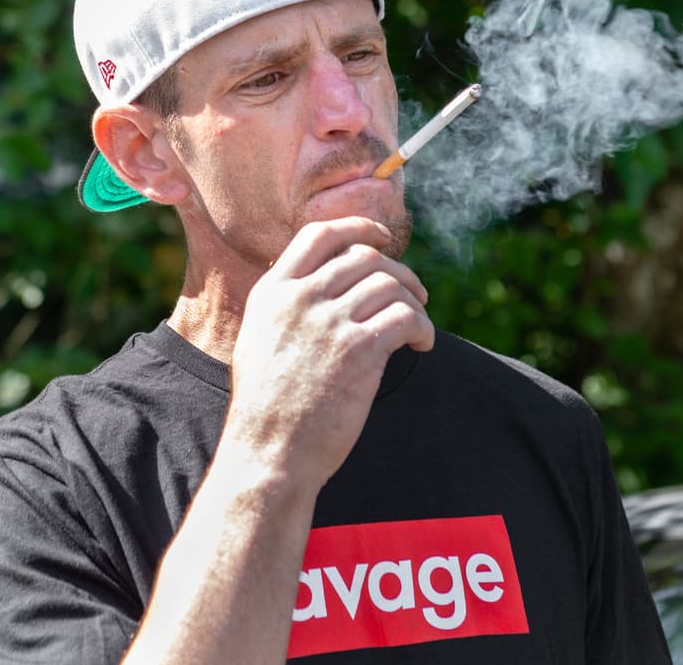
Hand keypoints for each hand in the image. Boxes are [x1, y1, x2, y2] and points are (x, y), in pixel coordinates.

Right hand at [224, 216, 434, 488]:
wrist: (269, 453)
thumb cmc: (268, 408)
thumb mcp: (259, 340)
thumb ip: (287, 306)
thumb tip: (327, 281)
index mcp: (272, 293)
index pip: (319, 235)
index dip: (357, 227)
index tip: (380, 238)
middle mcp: (299, 299)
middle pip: (364, 257)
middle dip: (398, 272)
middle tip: (415, 295)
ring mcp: (328, 323)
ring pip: (390, 285)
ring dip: (415, 302)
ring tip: (418, 327)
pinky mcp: (358, 350)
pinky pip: (406, 318)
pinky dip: (423, 328)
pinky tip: (422, 346)